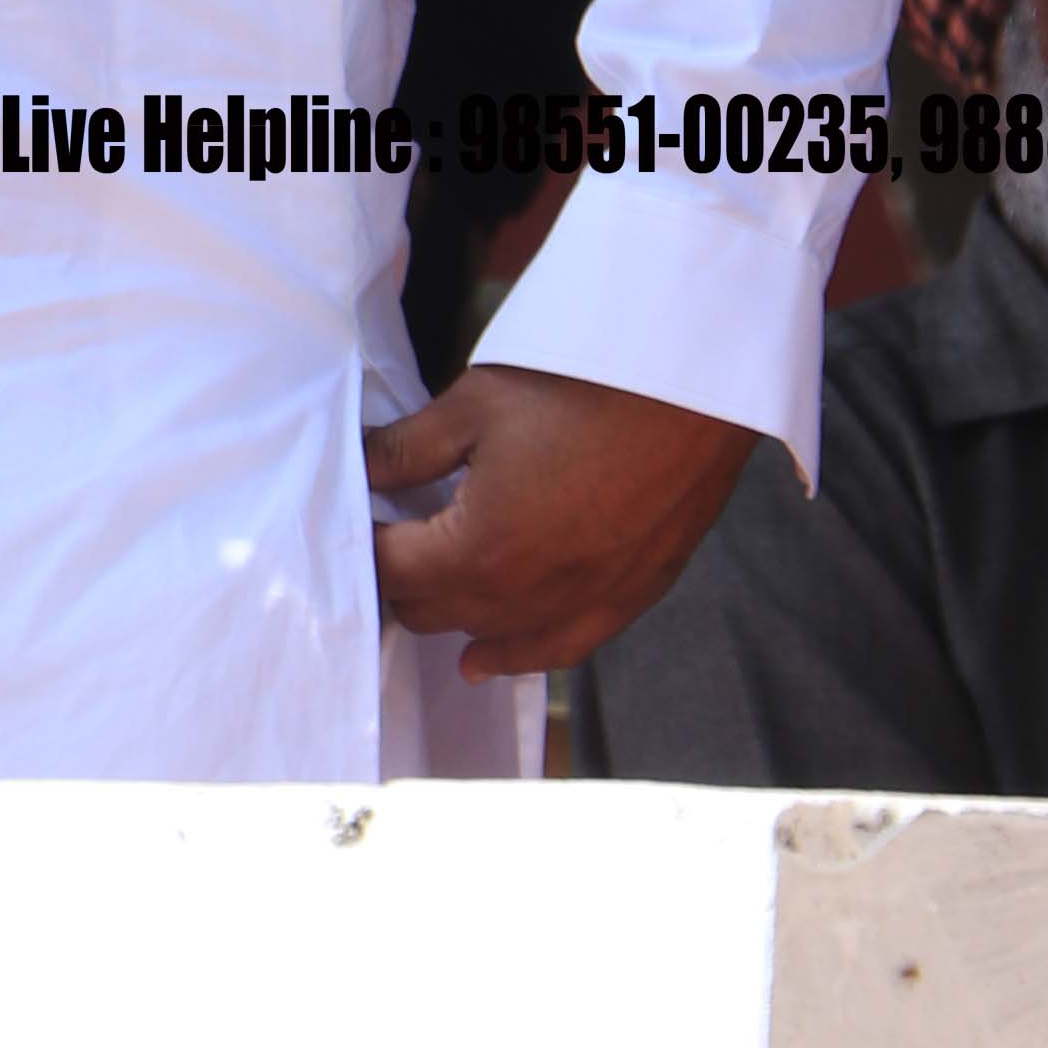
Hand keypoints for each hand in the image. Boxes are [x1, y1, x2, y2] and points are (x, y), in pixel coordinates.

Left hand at [364, 359, 756, 683]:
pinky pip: (556, 648)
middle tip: (389, 535)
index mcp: (478, 552)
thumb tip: (358, 469)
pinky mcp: (625, 600)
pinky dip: (516, 653)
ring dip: (450, 612)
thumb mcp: (474, 406)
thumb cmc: (580, 388)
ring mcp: (580, 606)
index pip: (391, 571)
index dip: (361, 543)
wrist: (692, 392)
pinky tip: (487, 659)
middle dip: (399, 577)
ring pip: (488, 636)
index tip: (355, 516)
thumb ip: (407, 451)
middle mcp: (525, 599)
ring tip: (423, 587)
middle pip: (432, 611)